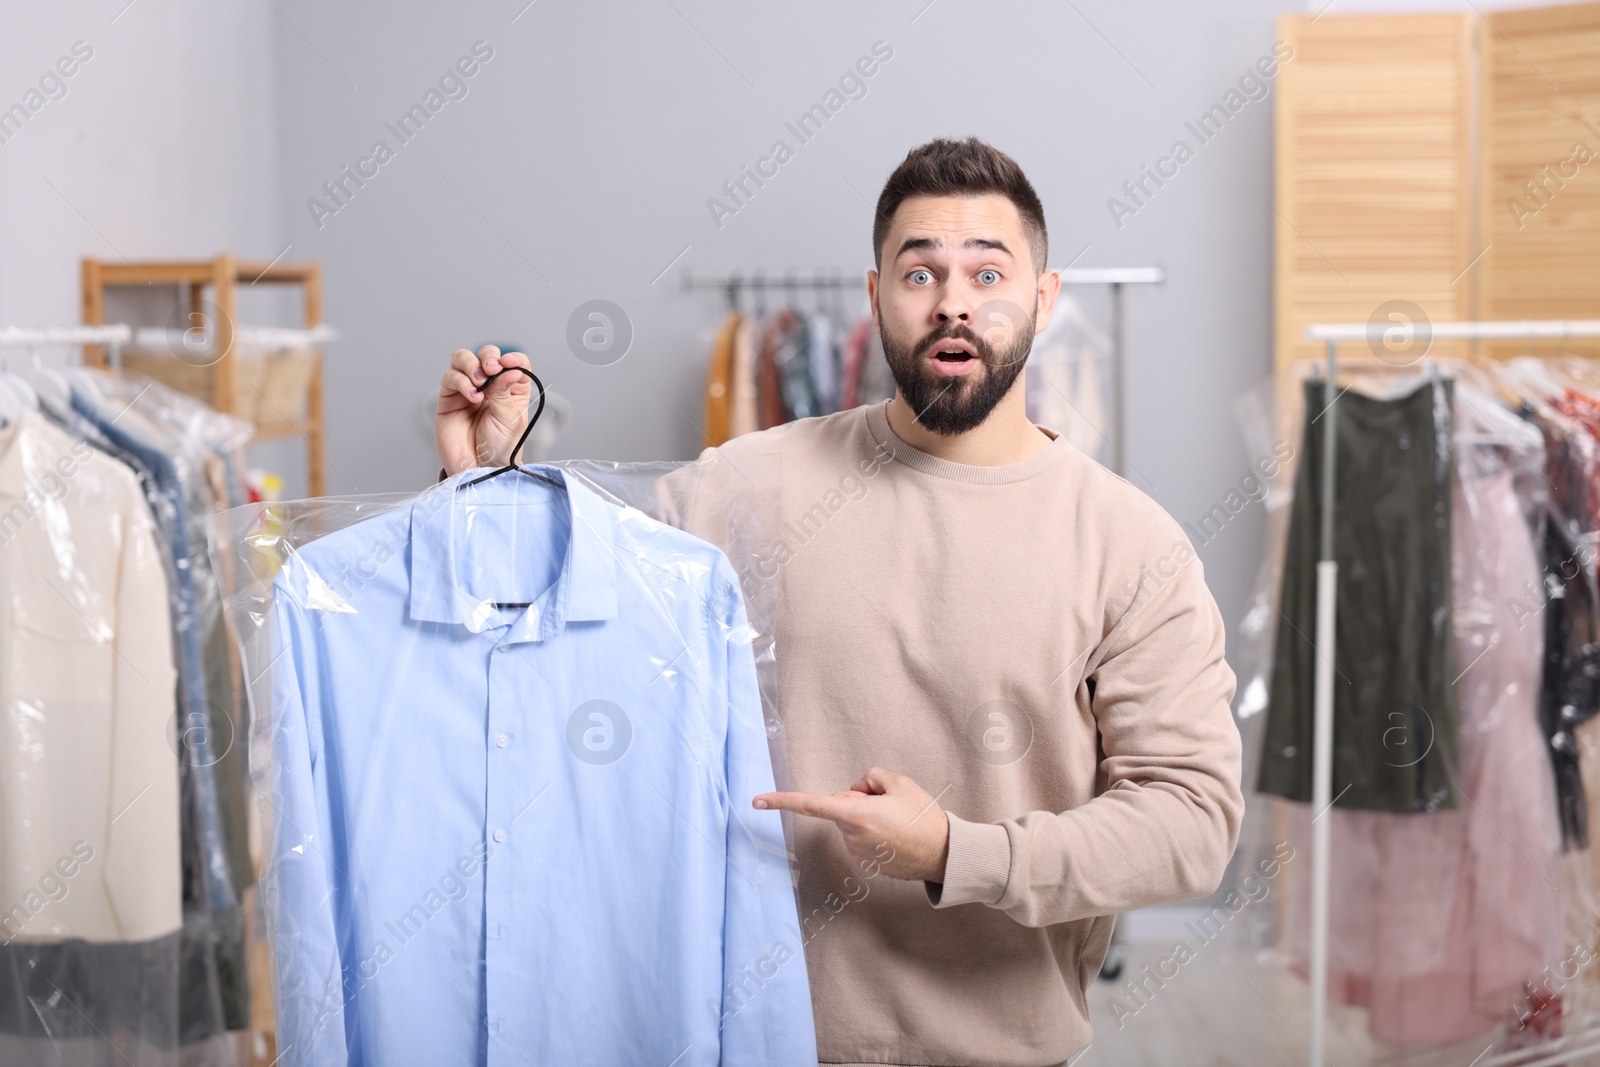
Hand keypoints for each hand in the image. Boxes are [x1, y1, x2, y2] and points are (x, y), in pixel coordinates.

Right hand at [436, 346, 532, 474]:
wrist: (478, 468)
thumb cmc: (499, 447)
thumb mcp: (510, 419)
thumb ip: (505, 392)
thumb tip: (509, 369)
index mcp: (511, 389)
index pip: (513, 362)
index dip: (512, 358)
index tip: (508, 364)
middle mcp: (489, 386)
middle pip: (486, 355)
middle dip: (488, 357)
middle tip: (490, 370)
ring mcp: (467, 390)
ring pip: (463, 359)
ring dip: (471, 365)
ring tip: (478, 384)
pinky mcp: (449, 398)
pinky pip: (450, 378)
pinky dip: (461, 381)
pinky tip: (471, 396)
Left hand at [754, 768, 950, 882]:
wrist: (944, 853)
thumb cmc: (923, 817)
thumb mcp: (899, 783)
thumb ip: (869, 777)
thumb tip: (855, 791)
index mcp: (856, 815)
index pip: (811, 805)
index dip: (781, 801)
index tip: (756, 802)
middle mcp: (851, 837)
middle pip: (840, 807)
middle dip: (857, 800)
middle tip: (889, 804)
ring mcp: (857, 854)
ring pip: (850, 823)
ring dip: (866, 818)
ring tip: (896, 823)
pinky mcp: (865, 865)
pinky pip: (859, 839)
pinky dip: (872, 834)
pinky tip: (895, 836)